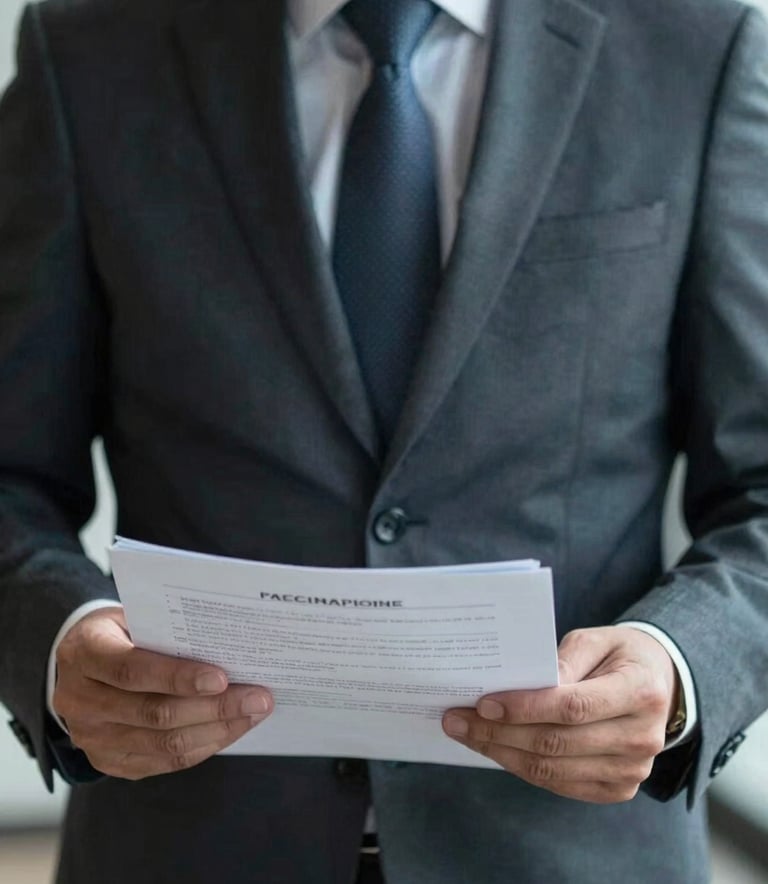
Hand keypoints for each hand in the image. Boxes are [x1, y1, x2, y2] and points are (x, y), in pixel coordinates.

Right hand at [53, 607, 272, 779]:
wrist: (80, 662)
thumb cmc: (122, 632)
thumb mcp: (134, 617)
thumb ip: (169, 632)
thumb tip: (231, 649)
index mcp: (85, 653)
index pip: (132, 669)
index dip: (178, 677)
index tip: (222, 677)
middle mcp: (81, 700)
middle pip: (155, 713)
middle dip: (215, 707)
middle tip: (258, 697)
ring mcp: (91, 737)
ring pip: (164, 744)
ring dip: (217, 730)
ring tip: (254, 713)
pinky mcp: (107, 761)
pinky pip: (164, 762)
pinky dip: (204, 746)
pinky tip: (231, 729)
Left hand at [442, 626, 679, 802]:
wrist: (659, 684)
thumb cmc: (619, 655)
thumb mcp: (596, 639)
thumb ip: (563, 660)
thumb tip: (524, 685)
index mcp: (640, 692)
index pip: (572, 707)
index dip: (524, 708)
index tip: (483, 703)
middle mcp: (642, 737)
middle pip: (557, 743)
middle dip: (498, 733)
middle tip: (457, 720)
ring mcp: (633, 769)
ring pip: (552, 769)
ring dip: (502, 753)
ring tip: (466, 734)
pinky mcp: (619, 788)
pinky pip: (561, 785)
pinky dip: (522, 767)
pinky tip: (496, 750)